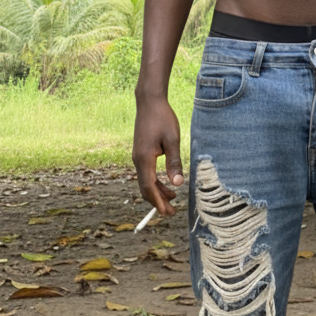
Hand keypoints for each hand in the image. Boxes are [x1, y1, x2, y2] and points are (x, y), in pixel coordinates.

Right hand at [132, 92, 183, 216]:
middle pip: (145, 188)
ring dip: (157, 192)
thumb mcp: (173, 140)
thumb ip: (174, 162)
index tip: (167, 213)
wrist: (149, 102)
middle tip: (171, 212)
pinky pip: (146, 173)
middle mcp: (137, 160)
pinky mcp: (140, 152)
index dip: (158, 202)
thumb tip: (178, 184)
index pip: (149, 187)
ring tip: (173, 198)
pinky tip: (166, 182)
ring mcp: (137, 156)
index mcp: (144, 159)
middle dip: (157, 202)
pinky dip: (155, 182)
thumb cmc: (162, 118)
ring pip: (146, 181)